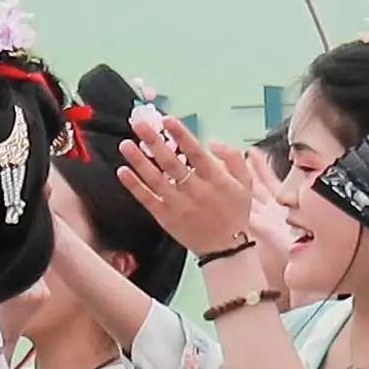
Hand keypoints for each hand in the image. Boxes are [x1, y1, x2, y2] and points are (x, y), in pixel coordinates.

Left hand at [113, 109, 261, 257]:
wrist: (227, 249)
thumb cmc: (235, 212)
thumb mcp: (246, 184)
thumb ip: (233, 158)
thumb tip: (212, 141)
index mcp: (216, 180)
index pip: (196, 153)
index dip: (181, 135)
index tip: (167, 120)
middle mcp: (196, 191)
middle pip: (172, 163)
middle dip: (154, 142)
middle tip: (139, 124)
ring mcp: (179, 206)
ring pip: (156, 180)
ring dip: (139, 161)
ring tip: (126, 144)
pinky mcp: (166, 218)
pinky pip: (148, 200)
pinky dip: (134, 186)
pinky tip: (123, 171)